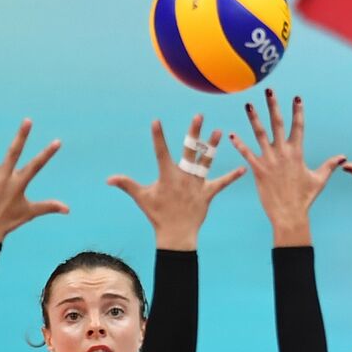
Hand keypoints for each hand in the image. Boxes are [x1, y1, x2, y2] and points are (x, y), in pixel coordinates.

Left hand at [0, 118, 67, 241]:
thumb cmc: (8, 221)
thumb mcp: (30, 213)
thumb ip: (48, 206)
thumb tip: (68, 209)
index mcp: (18, 184)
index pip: (36, 166)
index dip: (47, 154)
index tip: (57, 141)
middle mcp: (3, 178)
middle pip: (14, 153)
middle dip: (21, 136)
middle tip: (27, 120)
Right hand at [107, 115, 244, 249]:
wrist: (176, 234)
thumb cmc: (157, 215)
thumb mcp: (141, 198)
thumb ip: (126, 185)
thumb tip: (108, 179)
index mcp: (167, 176)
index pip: (161, 152)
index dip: (158, 137)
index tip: (156, 121)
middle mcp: (183, 177)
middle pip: (189, 151)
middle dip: (194, 132)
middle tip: (199, 116)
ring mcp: (197, 184)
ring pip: (206, 162)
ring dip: (213, 147)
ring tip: (219, 132)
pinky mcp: (207, 194)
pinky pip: (221, 184)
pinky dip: (231, 177)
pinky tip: (243, 169)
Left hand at [230, 91, 345, 246]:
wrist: (290, 214)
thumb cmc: (305, 199)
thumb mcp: (319, 180)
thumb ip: (329, 166)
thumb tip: (343, 157)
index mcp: (297, 153)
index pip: (298, 127)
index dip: (298, 112)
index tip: (297, 97)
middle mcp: (283, 153)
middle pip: (278, 124)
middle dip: (274, 106)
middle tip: (269, 91)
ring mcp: (270, 161)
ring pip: (260, 134)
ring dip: (254, 118)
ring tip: (248, 104)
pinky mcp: (258, 170)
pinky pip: (247, 154)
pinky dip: (239, 144)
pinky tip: (232, 134)